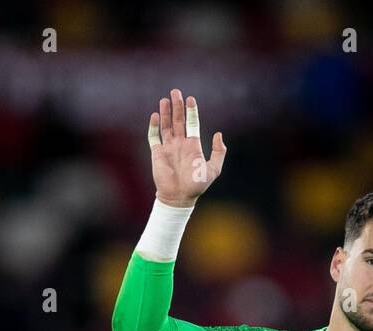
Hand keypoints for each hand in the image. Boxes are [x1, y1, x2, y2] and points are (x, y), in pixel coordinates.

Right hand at [147, 89, 226, 206]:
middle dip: (177, 106)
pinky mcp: (157, 153)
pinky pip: (154, 137)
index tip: (190, 98)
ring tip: (165, 99)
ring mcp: (168, 148)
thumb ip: (219, 153)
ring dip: (165, 112)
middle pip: (178, 120)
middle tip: (176, 91)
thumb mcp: (214, 169)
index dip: (191, 111)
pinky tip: (155, 116)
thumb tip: (218, 134)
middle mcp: (180, 144)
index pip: (192, 123)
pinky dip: (153, 126)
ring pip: (166, 126)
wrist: (179, 197)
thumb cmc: (196, 185)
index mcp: (193, 145)